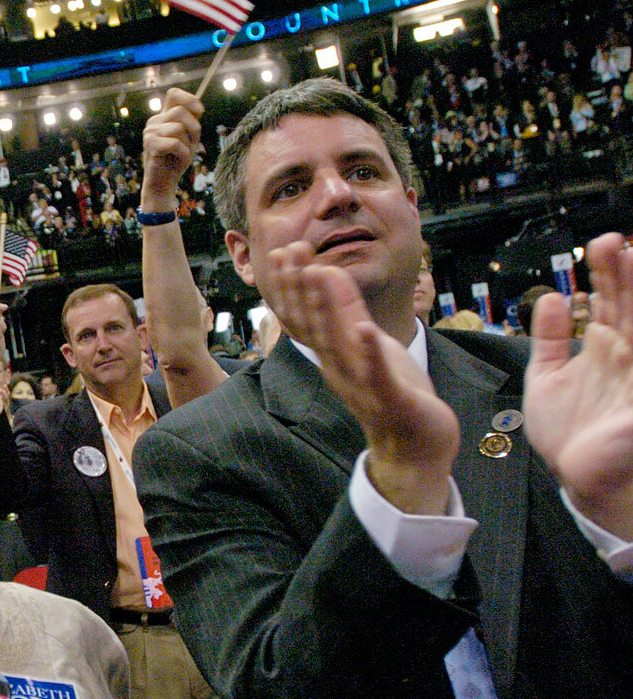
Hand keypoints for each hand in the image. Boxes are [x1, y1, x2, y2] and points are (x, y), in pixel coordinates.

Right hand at [141, 88, 203, 212]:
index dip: (189, 99)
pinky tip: (178, 159)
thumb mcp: (189, 138)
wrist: (164, 182)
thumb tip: (199, 107)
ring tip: (182, 153)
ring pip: (178, 127)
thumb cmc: (176, 160)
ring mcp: (150, 132)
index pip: (174, 94)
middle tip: (191, 143)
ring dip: (188, 143)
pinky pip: (175, 143)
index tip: (200, 112)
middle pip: (180, 111)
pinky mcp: (150, 145)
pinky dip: (183, 153)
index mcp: (163, 116)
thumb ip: (192, 121)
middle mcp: (154, 121)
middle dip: (193, 127)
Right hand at [267, 241, 459, 513]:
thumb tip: (324, 271)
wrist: (416, 447)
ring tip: (318, 274)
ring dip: (326, 309)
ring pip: (336, 345)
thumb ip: (345, 310)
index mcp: (330, 355)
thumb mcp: (366, 342)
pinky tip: (363, 328)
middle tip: (288, 250)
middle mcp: (337, 368)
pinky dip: (368, 352)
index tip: (282, 251)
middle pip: (310, 325)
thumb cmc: (391, 391)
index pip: (301, 317)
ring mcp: (361, 385)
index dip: (289, 285)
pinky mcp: (390, 400)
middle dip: (299, 287)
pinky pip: (375, 375)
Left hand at [525, 232, 632, 539]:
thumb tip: (554, 299)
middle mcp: (629, 355)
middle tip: (614, 242)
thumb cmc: (568, 429)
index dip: (608, 272)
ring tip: (631, 259)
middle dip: (625, 274)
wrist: (576, 476)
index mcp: (607, 346)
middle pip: (632, 306)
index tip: (600, 244)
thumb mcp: (549, 377)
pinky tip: (627, 329)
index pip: (612, 300)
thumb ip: (550, 339)